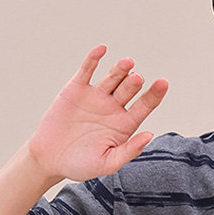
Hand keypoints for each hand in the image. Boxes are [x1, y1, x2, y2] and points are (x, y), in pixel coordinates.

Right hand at [28, 45, 168, 182]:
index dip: (155, 94)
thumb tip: (150, 135)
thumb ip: (129, 151)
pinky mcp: (76, 89)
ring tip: (128, 63)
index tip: (163, 83)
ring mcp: (96, 96)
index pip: (145, 106)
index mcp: (125, 124)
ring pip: (112, 78)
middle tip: (137, 79)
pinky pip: (87, 70)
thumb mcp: (107, 163)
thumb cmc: (80, 165)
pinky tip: (102, 49)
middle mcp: (113, 107)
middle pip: (129, 89)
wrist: (50, 159)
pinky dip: (94, 59)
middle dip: (134, 83)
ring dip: (120, 69)